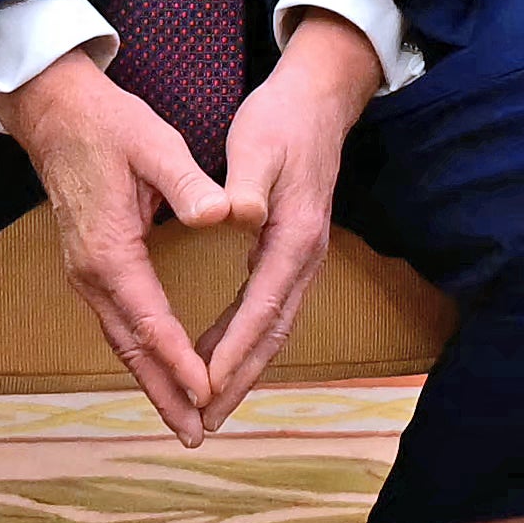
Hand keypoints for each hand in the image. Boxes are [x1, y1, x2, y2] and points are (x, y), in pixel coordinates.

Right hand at [0, 41, 246, 442]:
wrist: (55, 112)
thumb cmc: (109, 125)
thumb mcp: (154, 143)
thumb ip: (187, 183)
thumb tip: (221, 214)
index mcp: (109, 251)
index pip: (151, 320)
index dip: (180, 359)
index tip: (206, 390)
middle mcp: (91, 274)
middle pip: (131, 349)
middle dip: (164, 393)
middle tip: (195, 434)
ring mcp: (85, 274)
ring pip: (121, 342)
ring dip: (151, 382)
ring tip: (182, 419)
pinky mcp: (90, 268)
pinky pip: (117, 324)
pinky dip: (140, 356)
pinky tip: (160, 372)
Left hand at [192, 12, 381, 425]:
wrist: (319, 101)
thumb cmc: (282, 120)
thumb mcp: (258, 144)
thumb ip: (245, 182)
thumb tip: (235, 215)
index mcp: (294, 236)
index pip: (261, 307)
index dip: (233, 350)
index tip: (205, 385)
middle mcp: (304, 256)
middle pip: (272, 334)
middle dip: (238, 379)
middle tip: (204, 421)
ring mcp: (302, 258)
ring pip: (272, 328)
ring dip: (242, 368)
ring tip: (207, 405)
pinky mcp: (292, 253)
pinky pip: (267, 310)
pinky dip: (243, 340)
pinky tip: (216, 354)